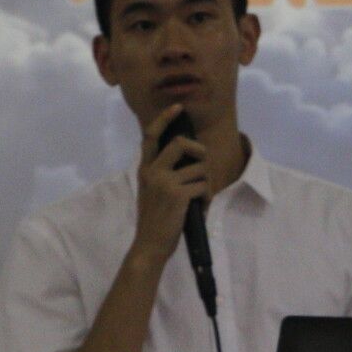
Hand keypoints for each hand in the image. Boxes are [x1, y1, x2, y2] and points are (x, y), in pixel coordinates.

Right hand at [132, 104, 209, 265]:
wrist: (150, 244)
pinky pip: (203, 186)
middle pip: (182, 143)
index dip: (165, 118)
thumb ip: (163, 172)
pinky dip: (207, 197)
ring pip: (199, 169)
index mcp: (145, 169)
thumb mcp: (151, 190)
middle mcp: (152, 171)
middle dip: (200, 151)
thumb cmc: (155, 218)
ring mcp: (164, 182)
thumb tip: (189, 156)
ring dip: (205, 183)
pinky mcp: (177, 194)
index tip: (178, 107)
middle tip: (202, 163)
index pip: (151, 136)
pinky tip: (200, 206)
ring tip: (198, 197)